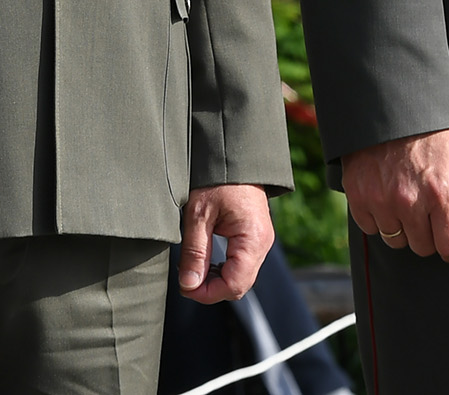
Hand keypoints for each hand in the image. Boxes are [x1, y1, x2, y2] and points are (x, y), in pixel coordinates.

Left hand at [177, 185, 274, 302]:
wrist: (233, 155)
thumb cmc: (217, 179)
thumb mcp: (199, 214)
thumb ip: (195, 252)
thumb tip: (189, 285)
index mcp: (253, 239)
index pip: (234, 284)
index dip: (208, 293)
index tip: (185, 287)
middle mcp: (263, 244)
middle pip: (239, 285)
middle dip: (211, 289)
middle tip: (185, 280)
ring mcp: (261, 241)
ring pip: (241, 277)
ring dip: (217, 279)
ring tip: (193, 268)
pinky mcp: (255, 237)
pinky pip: (242, 264)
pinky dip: (224, 269)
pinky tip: (206, 261)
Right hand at [342, 127, 448, 261]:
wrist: (391, 103)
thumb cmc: (433, 130)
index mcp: (441, 193)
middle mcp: (410, 201)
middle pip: (422, 248)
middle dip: (428, 234)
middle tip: (427, 209)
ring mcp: (381, 200)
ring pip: (395, 240)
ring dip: (402, 226)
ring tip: (405, 197)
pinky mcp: (358, 195)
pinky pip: (370, 227)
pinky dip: (378, 217)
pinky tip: (385, 195)